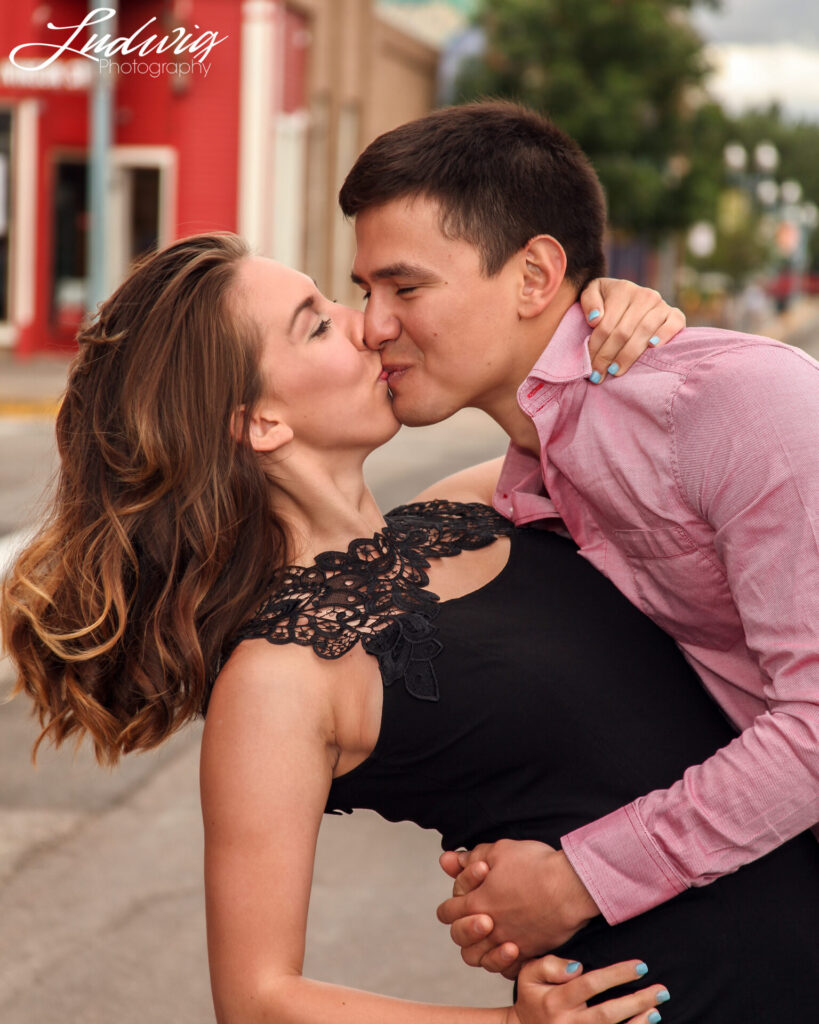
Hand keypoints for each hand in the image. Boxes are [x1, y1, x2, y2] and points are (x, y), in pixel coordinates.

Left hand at [437, 841, 599, 973]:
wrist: (569, 886)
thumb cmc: (535, 865)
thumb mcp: (499, 851)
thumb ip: (471, 857)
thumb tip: (448, 860)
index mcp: (476, 903)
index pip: (447, 913)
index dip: (452, 904)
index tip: (465, 897)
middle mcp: (489, 928)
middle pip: (459, 940)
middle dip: (465, 925)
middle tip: (483, 913)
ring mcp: (509, 943)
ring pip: (480, 960)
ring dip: (481, 948)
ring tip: (494, 932)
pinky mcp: (529, 953)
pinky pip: (509, 970)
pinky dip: (506, 963)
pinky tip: (512, 947)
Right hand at [506, 955, 669, 1023]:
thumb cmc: (531, 998)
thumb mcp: (529, 974)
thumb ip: (550, 965)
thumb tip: (578, 966)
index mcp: (556, 1000)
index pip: (590, 984)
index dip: (616, 975)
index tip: (640, 966)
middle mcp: (568, 1023)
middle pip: (607, 1014)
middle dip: (636, 1001)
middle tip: (661, 990)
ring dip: (637, 1023)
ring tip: (656, 1009)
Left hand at [579, 278, 684, 382]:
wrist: (634, 298)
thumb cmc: (608, 300)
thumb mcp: (593, 293)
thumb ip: (589, 301)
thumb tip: (595, 319)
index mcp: (623, 290)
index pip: (606, 325)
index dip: (596, 347)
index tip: (589, 367)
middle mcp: (644, 296)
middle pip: (623, 332)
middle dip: (608, 356)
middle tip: (599, 376)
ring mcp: (662, 305)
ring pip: (644, 332)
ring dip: (628, 355)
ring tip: (616, 371)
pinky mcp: (676, 315)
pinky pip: (673, 326)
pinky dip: (664, 336)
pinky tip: (652, 348)